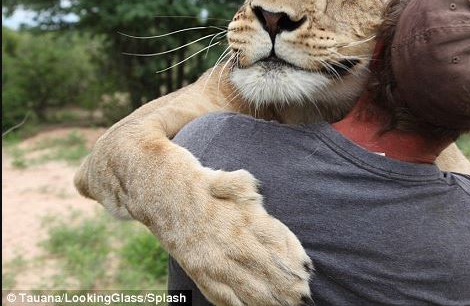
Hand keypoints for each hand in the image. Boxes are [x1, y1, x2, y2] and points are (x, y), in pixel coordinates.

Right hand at [168, 168, 312, 305]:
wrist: (158, 189)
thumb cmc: (198, 181)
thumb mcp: (228, 179)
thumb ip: (245, 187)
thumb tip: (259, 194)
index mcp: (240, 219)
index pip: (274, 241)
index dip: (292, 256)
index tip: (308, 269)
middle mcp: (229, 244)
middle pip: (266, 270)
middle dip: (287, 286)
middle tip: (304, 296)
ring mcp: (214, 262)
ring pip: (248, 289)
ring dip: (270, 301)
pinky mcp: (200, 272)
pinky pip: (223, 297)